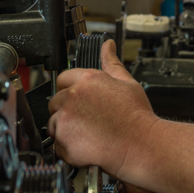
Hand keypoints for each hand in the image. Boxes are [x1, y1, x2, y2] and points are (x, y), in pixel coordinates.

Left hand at [47, 39, 158, 175]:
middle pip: (55, 101)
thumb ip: (111, 62)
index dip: (69, 89)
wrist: (140, 144)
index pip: (62, 78)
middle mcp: (72, 97)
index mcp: (86, 79)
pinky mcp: (63, 140)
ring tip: (87, 134)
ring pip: (53, 123)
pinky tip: (84, 145)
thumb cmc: (135, 116)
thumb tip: (107, 46)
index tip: (76, 99)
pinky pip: (57, 144)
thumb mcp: (127, 82)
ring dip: (65, 129)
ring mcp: (65, 119)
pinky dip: (67, 147)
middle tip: (84, 120)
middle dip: (65, 110)